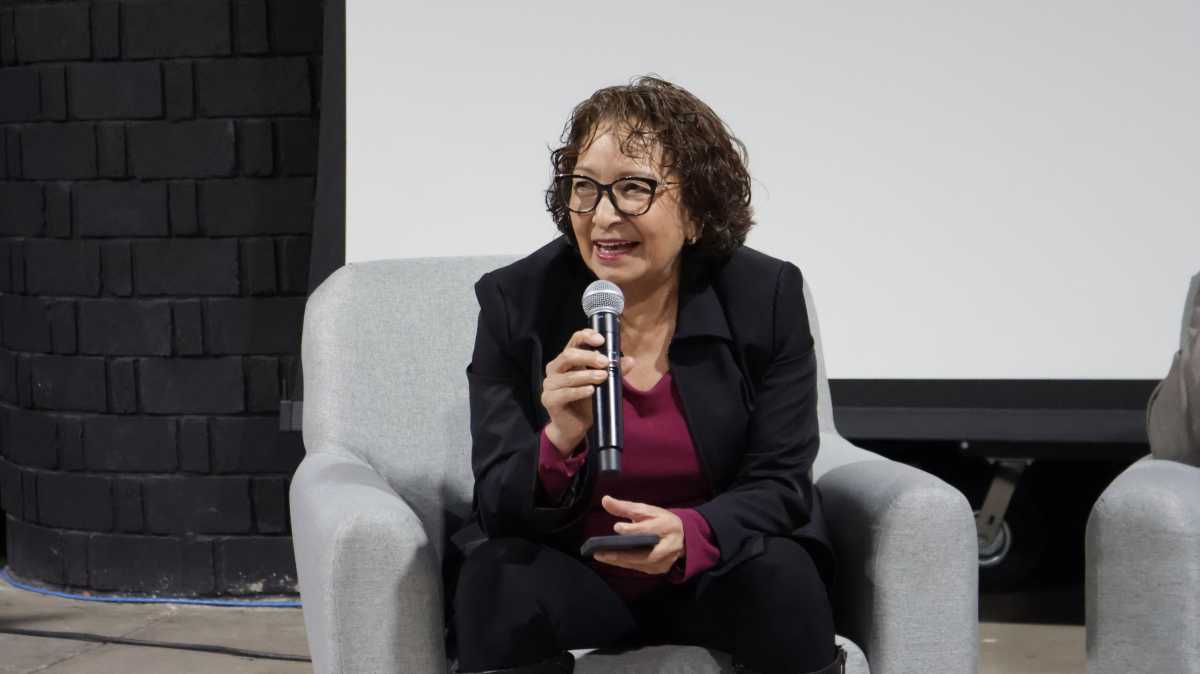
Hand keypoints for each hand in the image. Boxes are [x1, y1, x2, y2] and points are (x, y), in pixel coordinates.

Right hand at [541, 329, 634, 458]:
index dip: (586, 336)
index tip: (601, 340)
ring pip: (568, 375)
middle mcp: (555, 369)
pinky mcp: (549, 399)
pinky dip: (579, 391)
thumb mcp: (604, 385)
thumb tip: (631, 360)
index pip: (574, 340)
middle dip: (588, 357)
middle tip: (606, 362)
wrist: (574, 428)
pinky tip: (591, 391)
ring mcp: (550, 384)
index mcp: (567, 360)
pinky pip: (565, 393)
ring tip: (603, 377)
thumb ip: (614, 372)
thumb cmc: (587, 402)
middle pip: (568, 355)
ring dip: (587, 375)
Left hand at [592, 495, 684, 574]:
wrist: (682, 536)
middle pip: (645, 554)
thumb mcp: (646, 510)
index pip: (649, 529)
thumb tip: (605, 500)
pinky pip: (640, 567)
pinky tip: (612, 560)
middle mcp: (669, 546)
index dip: (633, 529)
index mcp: (667, 526)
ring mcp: (666, 560)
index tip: (617, 527)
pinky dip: (625, 564)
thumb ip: (625, 507)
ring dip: (620, 561)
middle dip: (622, 554)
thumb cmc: (661, 520)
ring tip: (601, 556)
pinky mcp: (660, 568)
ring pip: (641, 563)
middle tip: (601, 552)